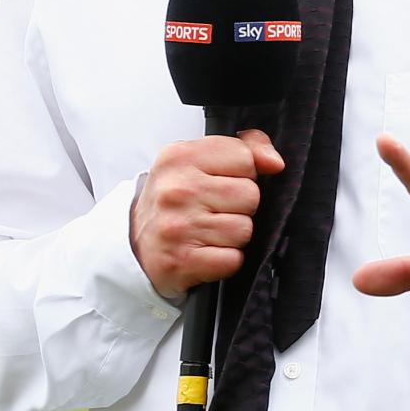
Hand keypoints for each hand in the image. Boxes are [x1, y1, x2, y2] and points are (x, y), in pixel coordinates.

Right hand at [130, 130, 284, 296]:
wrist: (135, 245)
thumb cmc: (174, 202)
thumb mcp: (197, 162)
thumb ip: (243, 149)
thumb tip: (274, 162)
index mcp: (179, 158)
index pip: (245, 158)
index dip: (243, 173)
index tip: (222, 182)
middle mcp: (176, 190)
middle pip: (250, 195)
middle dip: (241, 207)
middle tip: (215, 211)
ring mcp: (178, 226)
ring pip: (245, 229)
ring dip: (234, 236)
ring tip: (210, 232)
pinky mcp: (182, 261)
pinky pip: (233, 259)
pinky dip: (227, 260)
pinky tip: (207, 252)